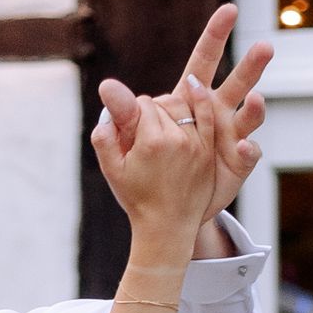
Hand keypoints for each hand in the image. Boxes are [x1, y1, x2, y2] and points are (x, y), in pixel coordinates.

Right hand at [89, 83, 221, 254]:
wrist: (167, 226)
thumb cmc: (137, 199)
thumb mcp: (113, 169)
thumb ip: (105, 135)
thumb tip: (105, 93)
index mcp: (151, 142)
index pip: (142, 104)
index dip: (133, 111)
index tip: (130, 126)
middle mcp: (176, 139)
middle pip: (162, 103)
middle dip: (151, 110)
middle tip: (144, 127)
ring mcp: (196, 144)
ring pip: (183, 105)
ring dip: (171, 105)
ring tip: (162, 115)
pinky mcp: (207, 151)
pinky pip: (206, 115)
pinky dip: (200, 99)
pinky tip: (193, 86)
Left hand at [98, 5, 269, 221]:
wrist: (167, 211)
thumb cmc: (147, 171)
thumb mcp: (131, 141)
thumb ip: (125, 114)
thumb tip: (106, 86)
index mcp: (190, 100)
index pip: (204, 60)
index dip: (217, 34)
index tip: (230, 10)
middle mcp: (216, 113)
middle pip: (236, 82)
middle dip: (253, 63)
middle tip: (267, 46)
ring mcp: (231, 137)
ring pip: (249, 116)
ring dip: (254, 108)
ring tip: (255, 100)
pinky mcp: (238, 164)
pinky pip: (248, 154)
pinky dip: (248, 150)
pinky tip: (244, 147)